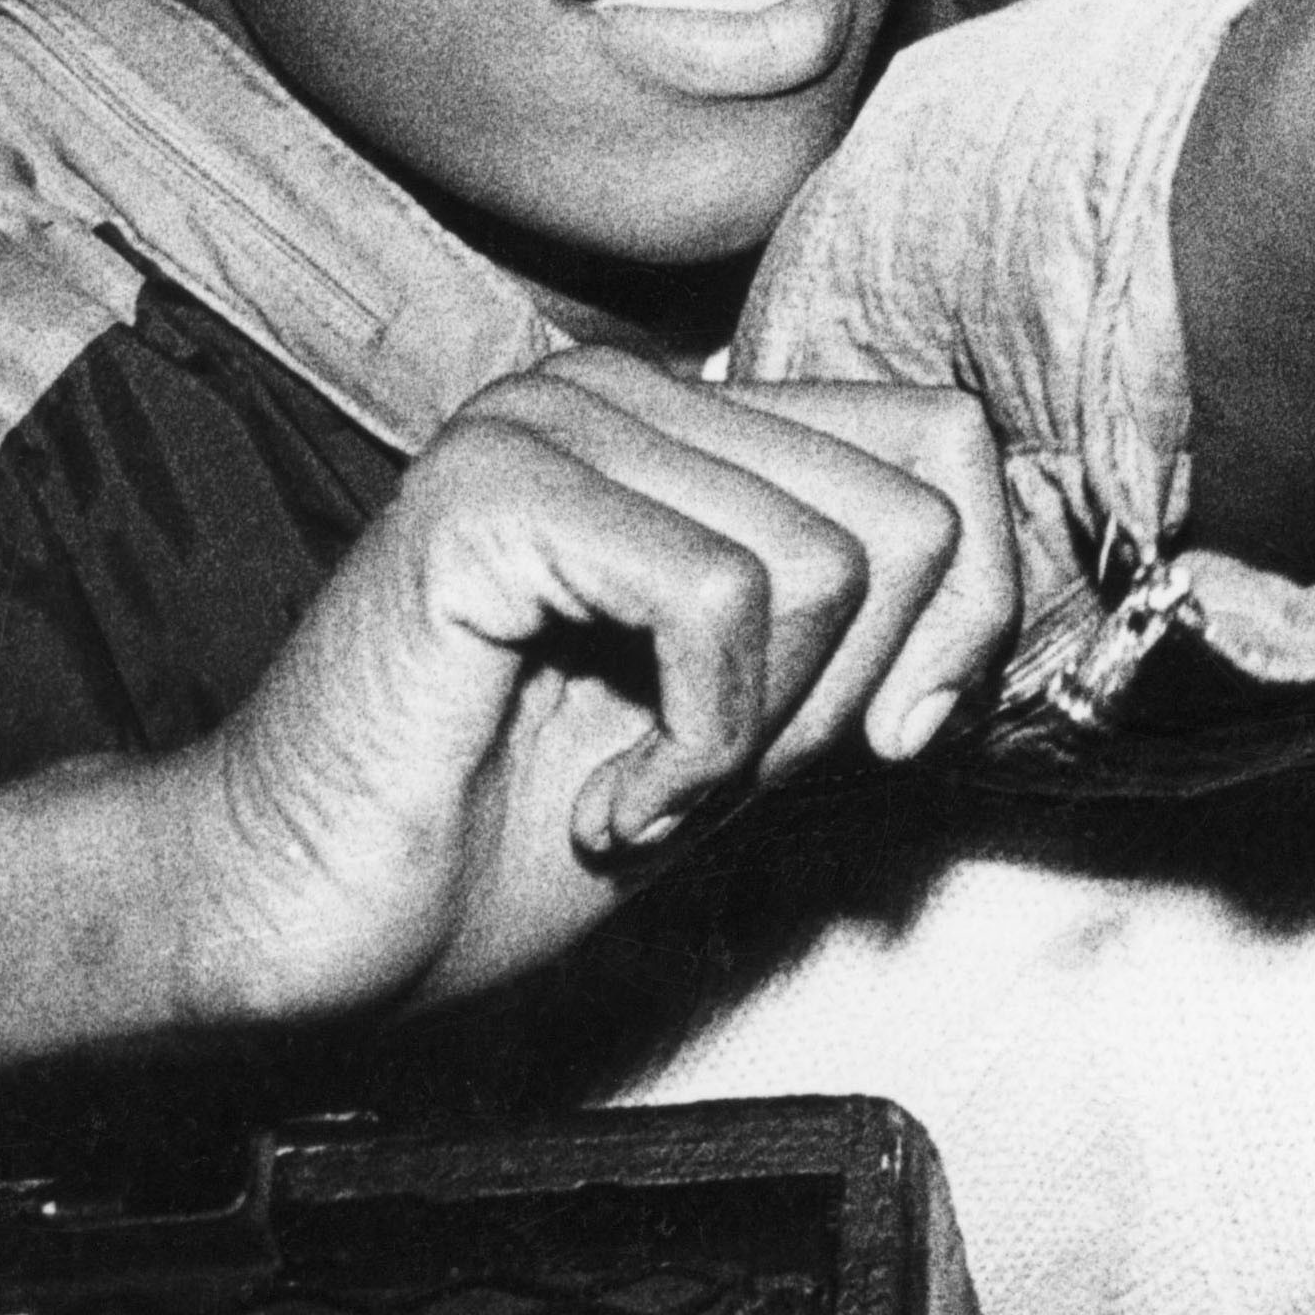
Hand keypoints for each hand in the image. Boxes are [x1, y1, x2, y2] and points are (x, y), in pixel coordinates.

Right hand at [144, 352, 1011, 1028]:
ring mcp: (550, 422)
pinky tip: (609, 806)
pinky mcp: (495, 490)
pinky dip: (698, 746)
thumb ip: (867, 631)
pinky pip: (719, 600)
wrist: (312, 926)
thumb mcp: (756, 722)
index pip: (941, 436)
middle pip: (907, 509)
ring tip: (642, 792)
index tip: (891, 739)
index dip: (965, 607)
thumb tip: (1001, 594)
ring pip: (824, 562)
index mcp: (687, 421)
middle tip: (714, 780)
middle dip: (845, 695)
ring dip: (754, 737)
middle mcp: (621, 387)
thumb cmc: (509, 835)